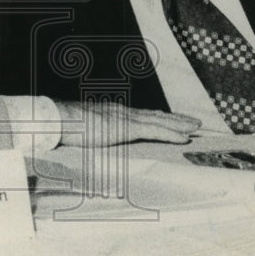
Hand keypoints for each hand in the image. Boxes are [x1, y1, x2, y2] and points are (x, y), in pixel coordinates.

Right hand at [54, 100, 200, 146]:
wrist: (59, 120)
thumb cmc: (67, 127)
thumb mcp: (87, 131)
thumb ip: (98, 134)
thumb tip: (101, 142)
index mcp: (115, 114)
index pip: (144, 116)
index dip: (161, 118)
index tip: (175, 121)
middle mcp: (124, 113)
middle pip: (157, 115)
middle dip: (177, 119)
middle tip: (195, 122)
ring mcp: (126, 119)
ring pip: (160, 121)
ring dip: (180, 125)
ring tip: (196, 128)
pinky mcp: (126, 128)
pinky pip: (154, 131)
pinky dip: (171, 134)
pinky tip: (183, 138)